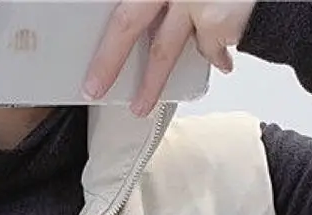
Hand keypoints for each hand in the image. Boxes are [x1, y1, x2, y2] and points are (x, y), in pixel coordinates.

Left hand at [84, 1, 256, 116]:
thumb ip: (167, 0)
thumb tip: (141, 18)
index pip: (125, 9)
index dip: (107, 39)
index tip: (90, 54)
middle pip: (127, 22)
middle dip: (109, 61)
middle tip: (93, 87)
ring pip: (164, 49)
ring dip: (153, 83)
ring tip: (141, 106)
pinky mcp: (215, 20)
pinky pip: (208, 48)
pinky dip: (215, 56)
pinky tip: (222, 62)